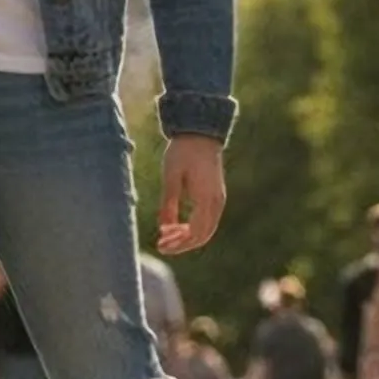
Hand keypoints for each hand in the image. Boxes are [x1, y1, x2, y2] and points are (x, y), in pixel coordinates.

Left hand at [156, 134, 227, 254]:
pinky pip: (206, 221)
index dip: (178, 243)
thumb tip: (163, 227)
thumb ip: (168, 203)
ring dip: (187, 237)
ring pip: (206, 230)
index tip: (160, 245)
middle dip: (181, 244)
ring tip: (165, 236)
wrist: (200, 133)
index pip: (195, 232)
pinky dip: (192, 228)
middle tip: (161, 245)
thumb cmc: (183, 152)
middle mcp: (216, 202)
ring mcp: (218, 200)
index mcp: (206, 199)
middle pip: (202, 235)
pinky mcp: (215, 196)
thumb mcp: (170, 176)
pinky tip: (175, 225)